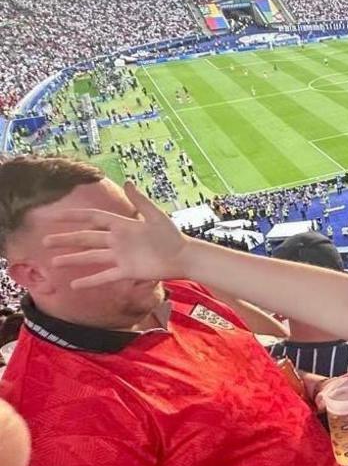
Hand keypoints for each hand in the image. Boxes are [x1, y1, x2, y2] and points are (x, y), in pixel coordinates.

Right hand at [41, 181, 190, 288]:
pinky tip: (74, 284)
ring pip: (91, 257)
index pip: (92, 218)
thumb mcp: (155, 215)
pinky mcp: (127, 272)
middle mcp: (117, 241)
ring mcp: (120, 257)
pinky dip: (90, 281)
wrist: (184, 257)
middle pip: (86, 239)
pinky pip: (105, 276)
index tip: (54, 215)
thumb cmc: (172, 235)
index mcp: (122, 225)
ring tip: (53, 262)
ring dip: (73, 259)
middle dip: (66, 239)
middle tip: (45, 241)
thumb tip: (127, 181)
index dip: (73, 217)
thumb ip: (140, 200)